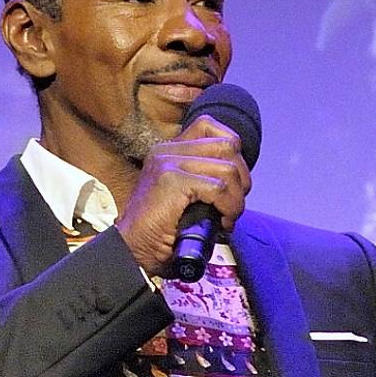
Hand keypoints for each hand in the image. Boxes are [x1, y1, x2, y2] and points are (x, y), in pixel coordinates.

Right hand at [113, 114, 250, 275]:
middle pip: (229, 146)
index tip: (233, 182)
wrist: (132, 250)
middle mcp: (167, 150)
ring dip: (237, 199)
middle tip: (233, 205)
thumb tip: (240, 180)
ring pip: (229, 169)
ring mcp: (168, 163)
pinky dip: (229, 208)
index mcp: (170, 150)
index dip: (233, 152)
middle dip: (242, 179)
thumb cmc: (161, 231)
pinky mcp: (171, 181)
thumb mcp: (185, 195)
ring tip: (227, 217)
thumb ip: (205, 178)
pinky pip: (219, 188)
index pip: (211, 126)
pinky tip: (221, 223)